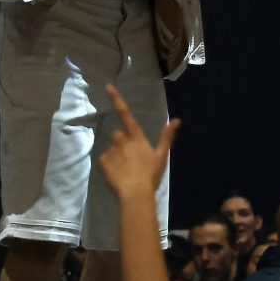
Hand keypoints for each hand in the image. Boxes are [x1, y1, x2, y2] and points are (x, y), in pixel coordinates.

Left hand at [97, 83, 178, 202]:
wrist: (135, 193)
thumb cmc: (150, 175)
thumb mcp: (161, 156)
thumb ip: (166, 137)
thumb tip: (177, 120)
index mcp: (136, 137)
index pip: (126, 114)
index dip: (117, 99)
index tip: (108, 87)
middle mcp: (122, 139)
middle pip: (118, 135)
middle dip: (122, 143)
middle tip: (130, 159)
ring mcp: (111, 150)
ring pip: (112, 148)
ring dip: (116, 155)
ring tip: (125, 170)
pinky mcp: (102, 161)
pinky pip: (105, 160)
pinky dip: (109, 166)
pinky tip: (117, 175)